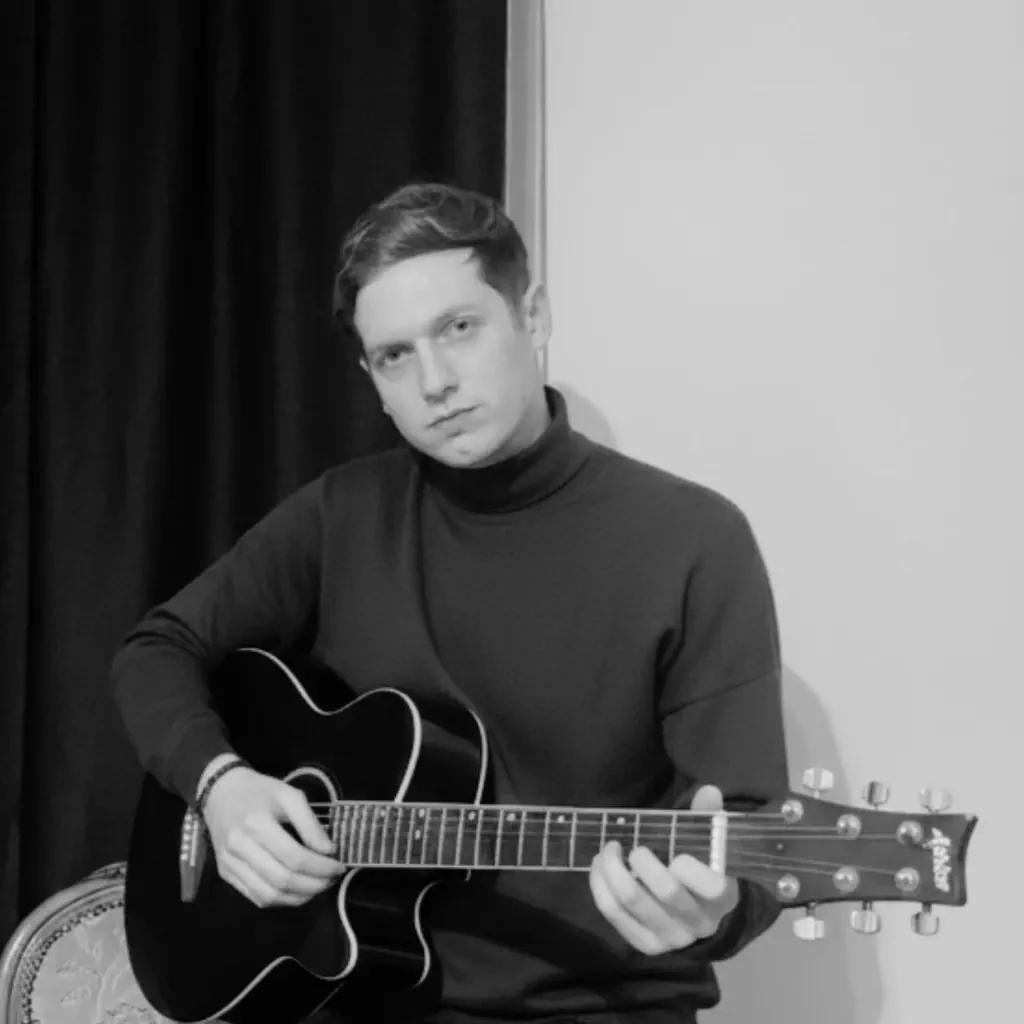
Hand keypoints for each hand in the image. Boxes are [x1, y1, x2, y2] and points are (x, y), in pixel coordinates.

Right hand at [202, 764, 344, 907]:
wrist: (220, 792)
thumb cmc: (259, 790)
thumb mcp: (289, 795)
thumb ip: (310, 823)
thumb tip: (328, 851)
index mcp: (258, 824)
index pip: (295, 858)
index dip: (322, 867)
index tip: (339, 866)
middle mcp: (241, 848)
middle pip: (283, 880)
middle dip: (314, 885)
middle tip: (332, 879)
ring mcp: (231, 864)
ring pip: (269, 895)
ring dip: (299, 897)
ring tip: (318, 887)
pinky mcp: (226, 873)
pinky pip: (255, 897)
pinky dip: (280, 900)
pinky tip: (296, 891)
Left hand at [589, 784, 739, 954]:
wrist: (695, 913)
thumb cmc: (700, 867)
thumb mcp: (708, 842)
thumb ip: (706, 816)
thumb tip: (708, 790)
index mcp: (723, 898)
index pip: (714, 888)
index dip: (692, 870)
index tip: (677, 854)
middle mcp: (699, 924)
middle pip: (667, 893)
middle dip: (643, 863)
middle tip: (634, 847)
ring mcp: (671, 938)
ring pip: (634, 903)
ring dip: (613, 871)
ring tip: (608, 850)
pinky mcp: (645, 944)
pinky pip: (614, 915)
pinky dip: (600, 887)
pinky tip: (599, 867)